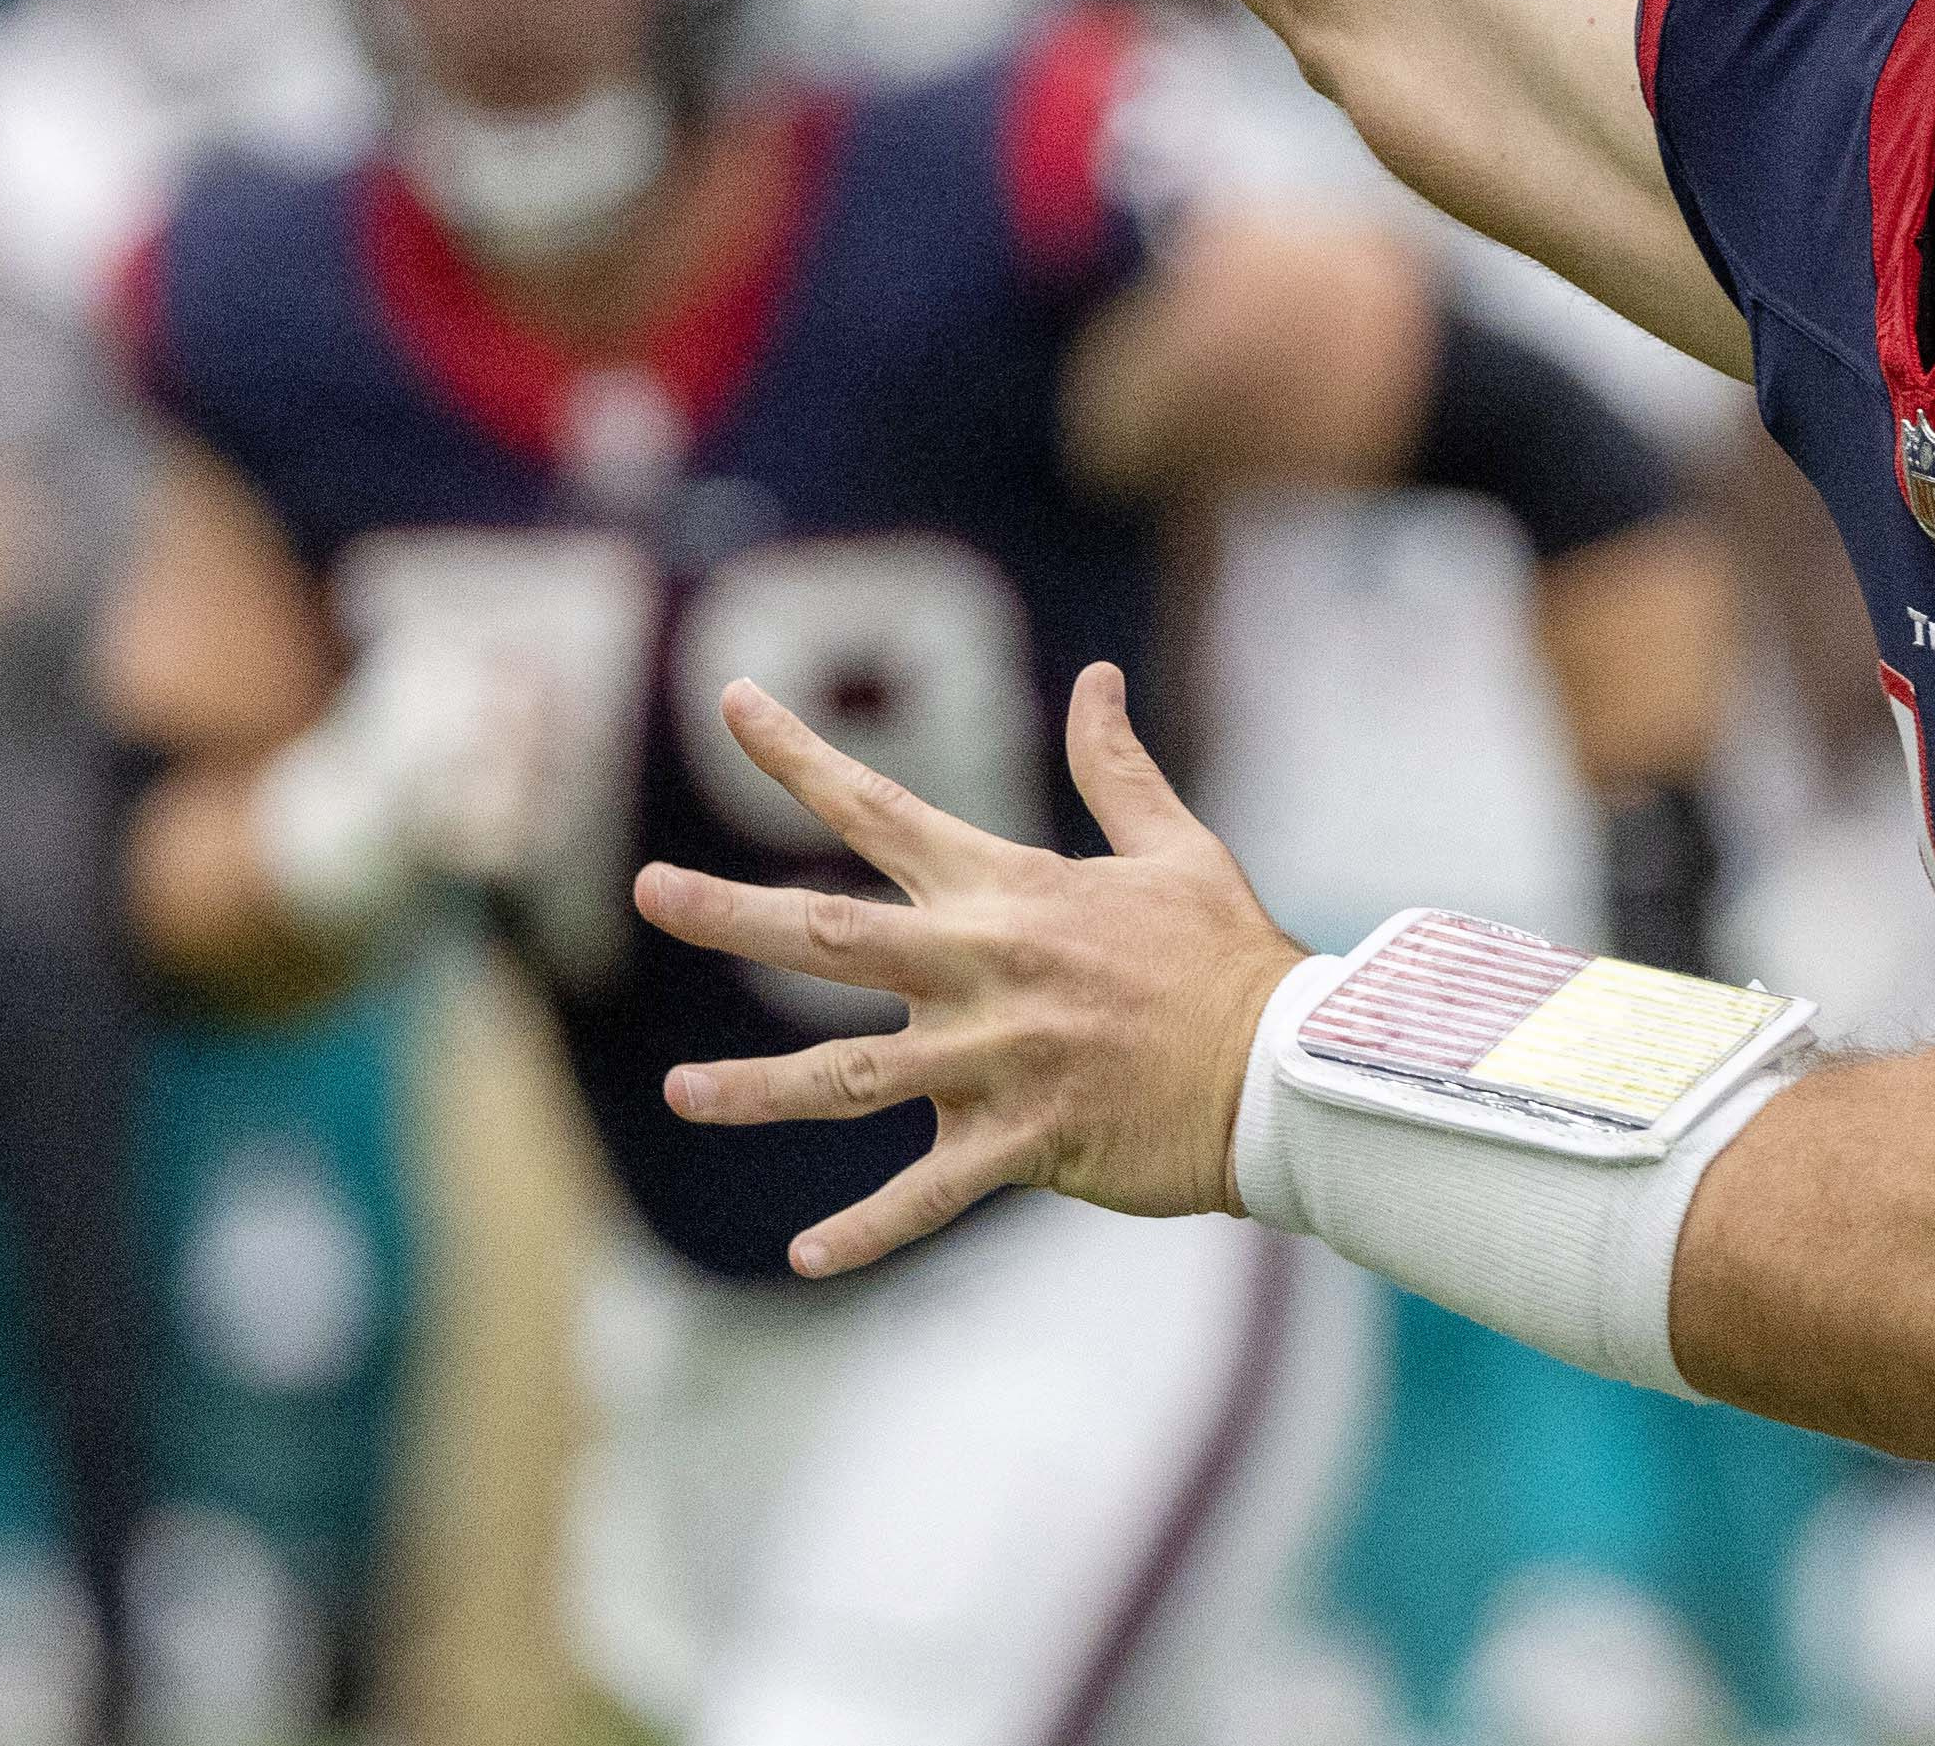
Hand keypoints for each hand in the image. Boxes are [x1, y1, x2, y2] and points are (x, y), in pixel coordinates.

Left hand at [635, 661, 1300, 1278]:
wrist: (1285, 1070)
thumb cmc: (1226, 956)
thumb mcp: (1174, 847)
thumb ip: (1115, 768)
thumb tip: (1098, 678)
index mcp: (1006, 891)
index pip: (879, 809)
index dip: (798, 754)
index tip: (731, 703)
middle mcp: (982, 968)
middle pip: (828, 937)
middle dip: (729, 914)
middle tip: (649, 890)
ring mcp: (995, 1060)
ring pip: (847, 1078)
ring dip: (756, 1089)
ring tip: (681, 1091)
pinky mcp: (1022, 1143)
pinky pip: (926, 1195)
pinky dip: (866, 1230)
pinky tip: (804, 1256)